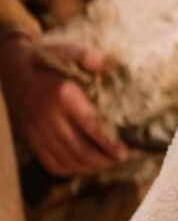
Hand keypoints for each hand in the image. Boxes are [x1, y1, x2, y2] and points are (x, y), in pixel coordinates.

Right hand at [0, 36, 126, 176]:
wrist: (10, 69)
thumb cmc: (46, 60)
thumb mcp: (68, 51)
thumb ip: (90, 57)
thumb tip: (108, 68)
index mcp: (62, 95)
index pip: (90, 125)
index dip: (108, 142)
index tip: (124, 152)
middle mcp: (48, 117)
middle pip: (79, 149)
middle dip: (102, 160)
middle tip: (120, 161)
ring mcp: (36, 131)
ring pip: (65, 159)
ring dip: (88, 168)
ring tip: (106, 165)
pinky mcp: (29, 139)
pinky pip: (49, 162)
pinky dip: (68, 169)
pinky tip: (83, 167)